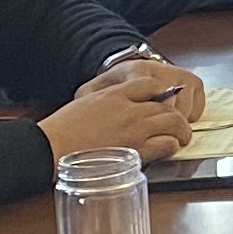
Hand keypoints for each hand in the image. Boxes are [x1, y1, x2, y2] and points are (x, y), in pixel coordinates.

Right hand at [42, 60, 197, 165]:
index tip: (165, 100)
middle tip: (180, 123)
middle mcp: (128, 109)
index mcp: (113, 94)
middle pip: (165, 105)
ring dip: (181, 130)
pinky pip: (166, 144)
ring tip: (182, 136)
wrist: (50, 147)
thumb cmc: (61, 130)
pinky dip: (171, 145)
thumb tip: (118, 106)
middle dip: (176, 114)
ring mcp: (134, 129)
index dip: (161, 92)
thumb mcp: (84, 103)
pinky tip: (170, 148)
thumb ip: (106, 102)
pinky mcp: (135, 150)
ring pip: (172, 123)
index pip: (149, 84)